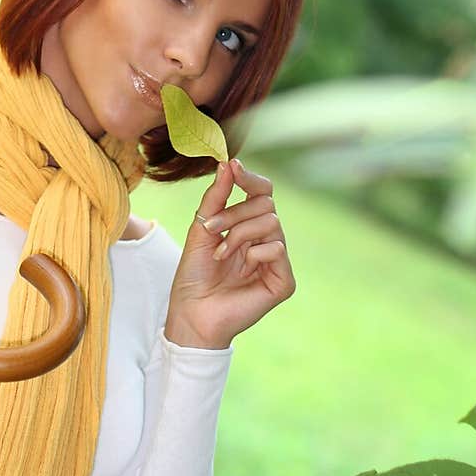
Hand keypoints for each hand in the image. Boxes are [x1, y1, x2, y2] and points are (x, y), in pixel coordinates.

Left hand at [164, 158, 295, 349]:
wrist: (191, 312)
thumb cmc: (195, 274)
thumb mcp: (201, 227)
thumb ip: (216, 197)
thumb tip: (229, 163)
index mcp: (250, 226)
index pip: (262, 192)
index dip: (251, 178)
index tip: (234, 166)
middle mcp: (267, 240)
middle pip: (266, 205)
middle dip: (235, 213)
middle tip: (212, 229)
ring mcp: (277, 261)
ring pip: (272, 223)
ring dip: (239, 233)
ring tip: (220, 253)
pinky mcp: (283, 282)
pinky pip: (277, 249)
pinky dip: (254, 252)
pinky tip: (240, 267)